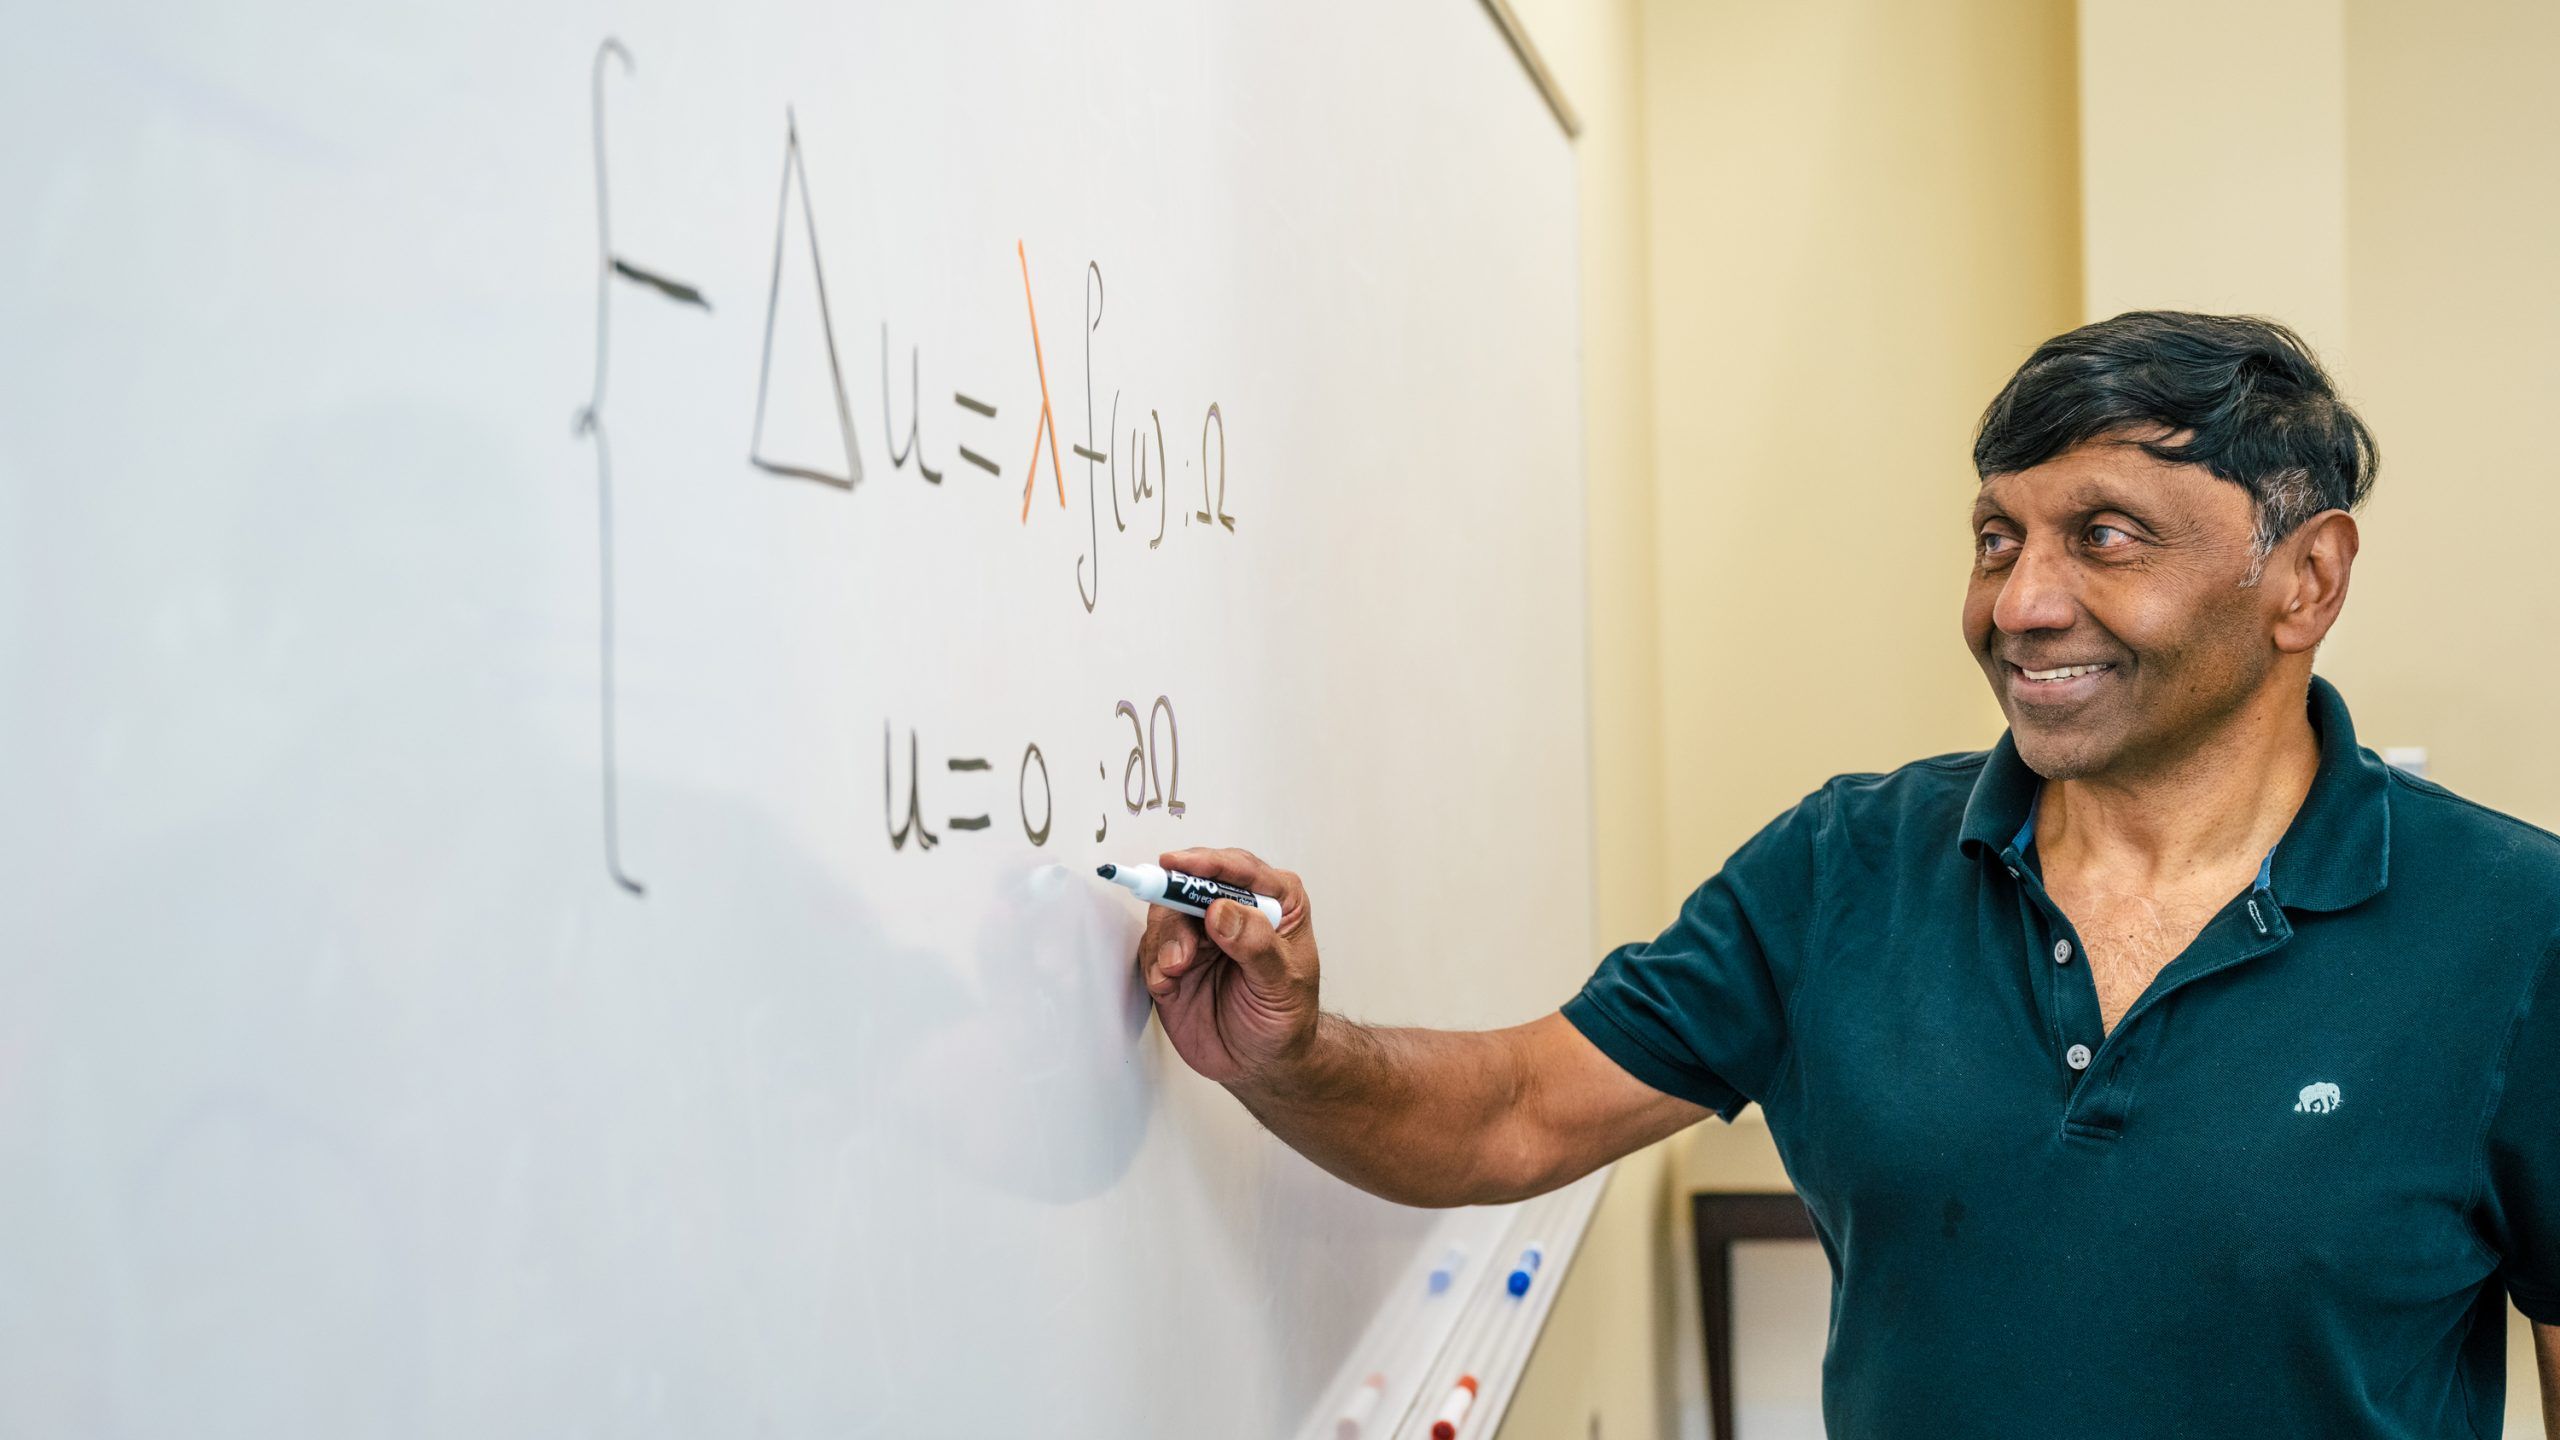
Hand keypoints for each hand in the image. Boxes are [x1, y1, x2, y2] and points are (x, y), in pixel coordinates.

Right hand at [1136, 847, 1320, 1085]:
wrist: (1259, 1063)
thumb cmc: (1284, 1019)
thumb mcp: (1283, 985)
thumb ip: (1256, 946)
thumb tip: (1221, 910)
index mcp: (1275, 902)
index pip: (1241, 870)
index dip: (1209, 864)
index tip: (1181, 865)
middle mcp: (1234, 910)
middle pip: (1195, 883)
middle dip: (1177, 903)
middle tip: (1176, 933)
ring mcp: (1201, 934)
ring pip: (1168, 913)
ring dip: (1167, 940)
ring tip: (1177, 969)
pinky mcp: (1174, 960)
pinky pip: (1152, 949)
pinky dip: (1155, 965)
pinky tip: (1170, 986)